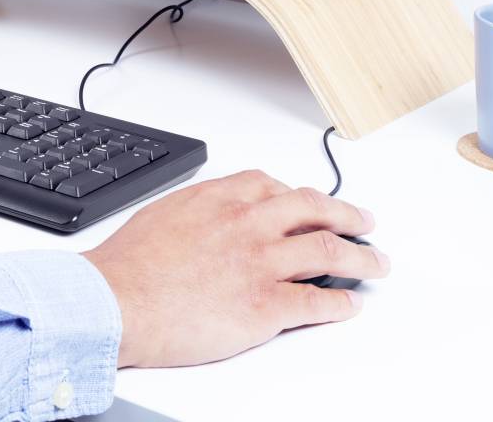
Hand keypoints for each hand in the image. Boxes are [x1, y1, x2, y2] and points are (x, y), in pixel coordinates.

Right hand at [83, 170, 388, 367]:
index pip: (273, 185)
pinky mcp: (265, 307)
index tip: (309, 202)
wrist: (117, 302)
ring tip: (376, 263)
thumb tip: (204, 219)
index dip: (299, 194)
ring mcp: (260, 264)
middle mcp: (247, 224)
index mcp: (219, 199)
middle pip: (314, 209)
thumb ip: (195, 212)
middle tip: (364, 222)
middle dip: (347, 215)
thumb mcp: (161, 216)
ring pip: (329, 251)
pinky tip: (349, 305)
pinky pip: (317, 302)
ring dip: (361, 258)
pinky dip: (340, 304)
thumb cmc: (128, 267)